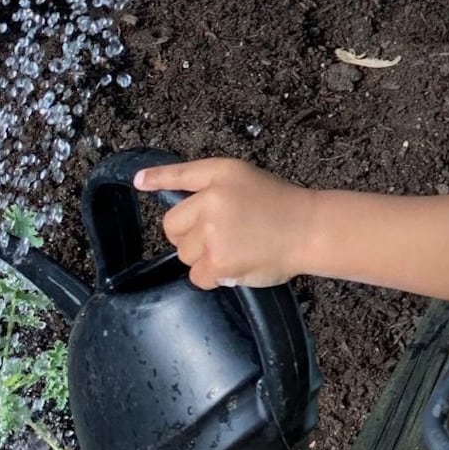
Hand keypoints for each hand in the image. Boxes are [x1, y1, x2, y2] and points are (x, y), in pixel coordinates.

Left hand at [134, 157, 317, 289]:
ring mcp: (213, 231)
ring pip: (183, 254)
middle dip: (189, 236)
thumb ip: (210, 187)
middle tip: (220, 236)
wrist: (310, 229)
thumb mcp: (245, 180)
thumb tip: (164, 196)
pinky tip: (235, 265)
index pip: (181, 174)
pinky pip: (197, 276)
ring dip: (202, 257)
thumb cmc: (281, 205)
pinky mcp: (217, 260)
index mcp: (221, 173)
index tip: (139, 181)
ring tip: (234, 249)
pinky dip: (212, 276)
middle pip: (173, 226)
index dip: (158, 178)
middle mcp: (212, 199)